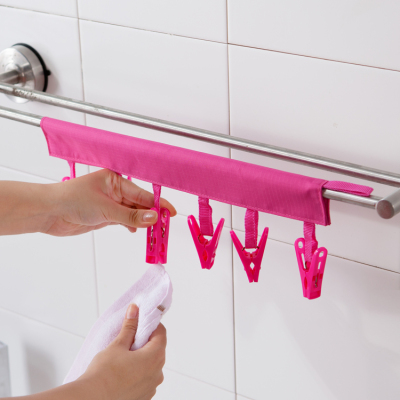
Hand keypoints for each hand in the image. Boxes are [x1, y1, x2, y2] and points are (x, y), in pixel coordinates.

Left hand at [43, 169, 176, 235]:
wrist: (49, 212)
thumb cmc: (71, 200)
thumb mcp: (106, 209)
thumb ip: (131, 215)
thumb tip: (153, 218)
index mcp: (116, 180)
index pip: (143, 194)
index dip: (158, 204)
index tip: (170, 213)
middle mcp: (114, 190)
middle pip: (140, 204)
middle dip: (152, 216)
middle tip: (164, 228)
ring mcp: (110, 204)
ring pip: (133, 214)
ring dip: (142, 223)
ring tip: (153, 234)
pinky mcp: (105, 216)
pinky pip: (124, 221)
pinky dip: (132, 226)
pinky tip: (136, 231)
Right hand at [80, 304, 165, 399]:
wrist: (91, 399)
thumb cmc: (104, 374)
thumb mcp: (118, 345)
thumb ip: (130, 326)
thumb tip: (135, 310)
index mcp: (155, 357)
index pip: (161, 333)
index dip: (151, 325)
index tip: (140, 322)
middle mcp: (158, 373)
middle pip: (157, 349)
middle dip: (145, 342)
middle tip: (129, 338)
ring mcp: (151, 387)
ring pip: (151, 365)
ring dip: (142, 358)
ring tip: (124, 357)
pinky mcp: (144, 397)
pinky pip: (145, 379)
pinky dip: (138, 373)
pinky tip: (123, 372)